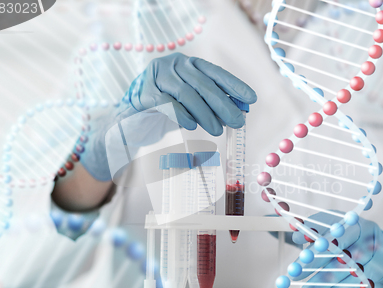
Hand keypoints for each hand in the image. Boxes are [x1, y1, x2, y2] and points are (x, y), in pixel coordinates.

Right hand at [80, 53, 256, 180]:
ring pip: (187, 94)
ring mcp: (158, 76)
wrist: (131, 117)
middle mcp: (174, 65)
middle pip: (203, 84)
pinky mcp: (144, 92)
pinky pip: (167, 103)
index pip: (215, 73)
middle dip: (224, 104)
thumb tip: (241, 111)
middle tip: (238, 122)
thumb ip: (213, 103)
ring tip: (217, 130)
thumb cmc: (167, 109)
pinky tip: (192, 126)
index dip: (234, 86)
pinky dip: (182, 115)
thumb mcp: (192, 103)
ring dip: (205, 114)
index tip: (251, 100)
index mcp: (188, 64)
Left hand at [292, 212, 382, 287]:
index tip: (296, 239)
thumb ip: (316, 237)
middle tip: (296, 272)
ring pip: (346, 264)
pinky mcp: (381, 266)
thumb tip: (296, 235)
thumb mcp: (334, 239)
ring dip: (324, 278)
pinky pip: (358, 279)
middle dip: (315, 259)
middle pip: (338, 243)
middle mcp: (364, 229)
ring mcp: (375, 247)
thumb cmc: (352, 249)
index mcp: (350, 219)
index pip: (330, 221)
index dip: (313, 230)